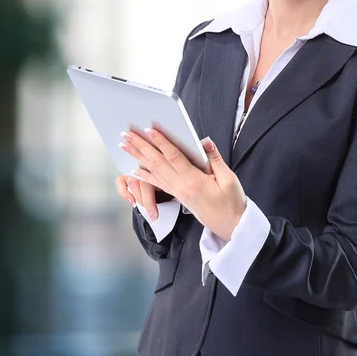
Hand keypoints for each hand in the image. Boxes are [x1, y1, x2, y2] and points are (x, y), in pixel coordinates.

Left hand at [119, 128, 246, 240]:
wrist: (230, 226)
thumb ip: (215, 159)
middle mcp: (181, 186)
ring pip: (153, 171)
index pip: (173, 157)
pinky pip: (157, 184)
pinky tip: (134, 170)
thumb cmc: (231, 202)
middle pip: (157, 162)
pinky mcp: (177, 196)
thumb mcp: (229, 179)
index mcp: (193, 180)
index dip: (161, 142)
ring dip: (138, 157)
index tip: (149, 129)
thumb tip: (204, 141)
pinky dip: (145, 175)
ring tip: (124, 146)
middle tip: (126, 134)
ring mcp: (177, 192)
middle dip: (141, 146)